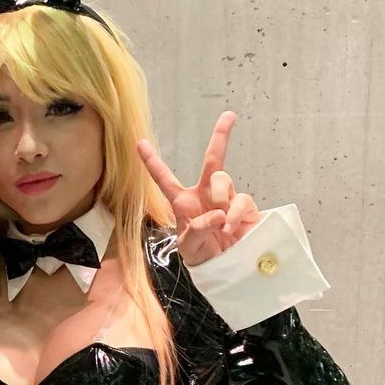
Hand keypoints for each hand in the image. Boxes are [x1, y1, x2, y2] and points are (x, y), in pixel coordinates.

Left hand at [137, 112, 260, 265]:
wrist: (225, 269)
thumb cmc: (201, 255)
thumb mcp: (188, 246)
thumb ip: (195, 230)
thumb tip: (215, 215)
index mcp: (183, 202)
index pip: (165, 179)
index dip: (152, 161)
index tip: (139, 142)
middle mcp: (205, 195)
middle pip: (213, 159)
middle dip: (221, 136)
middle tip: (229, 116)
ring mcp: (227, 199)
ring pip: (222, 179)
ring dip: (219, 197)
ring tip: (220, 222)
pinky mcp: (245, 207)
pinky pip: (240, 200)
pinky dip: (234, 214)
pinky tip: (229, 228)